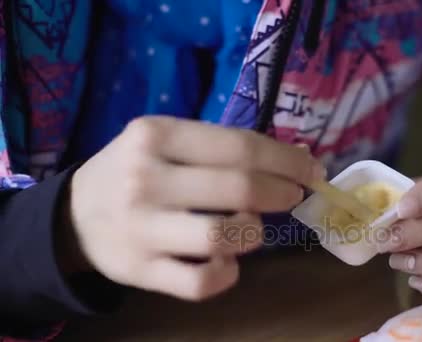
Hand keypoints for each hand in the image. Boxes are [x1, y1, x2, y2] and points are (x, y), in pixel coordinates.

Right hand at [64, 116, 323, 300]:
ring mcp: (142, 230)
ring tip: (251, 228)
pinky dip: (226, 275)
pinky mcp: (141, 272)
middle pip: (238, 189)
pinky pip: (201, 283)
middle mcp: (145, 180)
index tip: (311, 169)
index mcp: (155, 136)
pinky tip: (226, 262)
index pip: (240, 147)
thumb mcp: (164, 141)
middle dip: (281, 193)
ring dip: (253, 234)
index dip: (286, 160)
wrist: (74, 217)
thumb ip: (219, 146)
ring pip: (222, 238)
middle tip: (293, 196)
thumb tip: (292, 157)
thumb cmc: (133, 171)